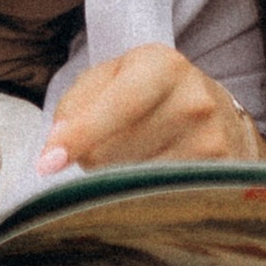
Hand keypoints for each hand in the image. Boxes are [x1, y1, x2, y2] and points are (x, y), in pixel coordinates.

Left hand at [38, 46, 265, 176]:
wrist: (218, 118)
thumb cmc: (149, 96)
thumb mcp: (112, 80)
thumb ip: (75, 105)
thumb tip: (54, 147)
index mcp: (164, 65)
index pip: (119, 105)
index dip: (81, 134)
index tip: (47, 163)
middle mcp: (194, 101)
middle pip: (117, 151)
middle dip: (93, 158)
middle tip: (104, 147)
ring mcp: (210, 141)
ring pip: (133, 181)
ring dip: (115, 178)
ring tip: (132, 157)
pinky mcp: (218, 177)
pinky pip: (157, 199)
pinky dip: (140, 196)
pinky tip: (149, 181)